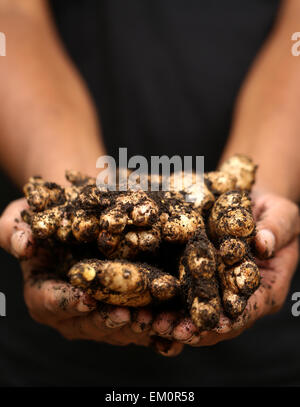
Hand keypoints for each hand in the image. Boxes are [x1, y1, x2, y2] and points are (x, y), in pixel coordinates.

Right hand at [0, 198, 175, 348]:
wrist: (78, 214)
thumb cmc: (45, 217)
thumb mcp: (21, 218)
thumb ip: (15, 232)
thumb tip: (25, 243)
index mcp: (44, 294)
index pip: (52, 303)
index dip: (68, 302)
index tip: (87, 299)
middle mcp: (72, 311)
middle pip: (92, 322)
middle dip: (113, 320)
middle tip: (133, 315)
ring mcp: (102, 313)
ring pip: (123, 327)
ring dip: (146, 326)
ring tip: (165, 321)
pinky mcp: (128, 307)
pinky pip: (146, 322)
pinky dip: (163, 325)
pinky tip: (181, 323)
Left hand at [150, 190, 299, 346]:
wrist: (253, 205)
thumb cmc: (273, 212)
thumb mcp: (282, 215)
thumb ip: (276, 229)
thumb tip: (263, 243)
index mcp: (266, 289)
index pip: (247, 311)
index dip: (228, 320)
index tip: (209, 325)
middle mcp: (239, 297)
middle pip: (217, 321)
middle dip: (193, 329)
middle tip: (169, 329)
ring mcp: (217, 289)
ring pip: (195, 314)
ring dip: (173, 321)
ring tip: (150, 321)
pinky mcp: (197, 278)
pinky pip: (180, 295)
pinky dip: (163, 304)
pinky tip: (143, 309)